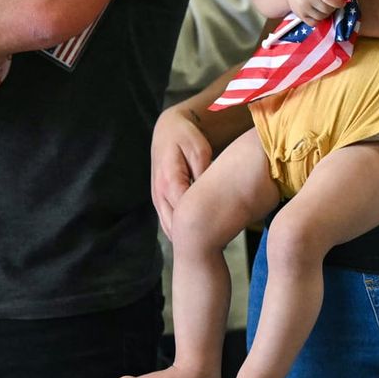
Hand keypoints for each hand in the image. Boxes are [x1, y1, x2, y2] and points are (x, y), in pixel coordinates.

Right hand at [151, 106, 211, 235]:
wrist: (167, 130)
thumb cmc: (186, 138)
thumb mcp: (200, 151)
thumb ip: (203, 175)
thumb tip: (212, 197)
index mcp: (169, 182)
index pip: (185, 215)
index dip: (202, 229)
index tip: (222, 237)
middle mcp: (159, 194)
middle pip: (175, 227)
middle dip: (194, 239)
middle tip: (218, 247)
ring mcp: (156, 198)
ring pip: (169, 228)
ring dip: (186, 239)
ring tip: (209, 247)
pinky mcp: (158, 200)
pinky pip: (167, 223)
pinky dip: (180, 232)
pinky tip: (197, 238)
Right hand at [286, 0, 342, 24]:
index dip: (338, 2)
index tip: (341, 2)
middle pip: (327, 9)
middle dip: (333, 7)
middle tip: (332, 3)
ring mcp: (303, 7)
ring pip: (322, 17)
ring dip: (326, 13)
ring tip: (324, 6)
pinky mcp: (300, 15)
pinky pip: (314, 23)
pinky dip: (318, 19)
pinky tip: (317, 11)